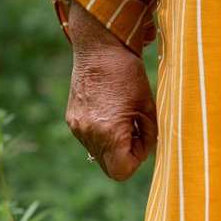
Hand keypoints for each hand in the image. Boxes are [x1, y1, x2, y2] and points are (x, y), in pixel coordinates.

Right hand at [64, 1, 156, 180]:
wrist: (99, 49)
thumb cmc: (129, 76)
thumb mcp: (148, 109)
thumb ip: (149, 137)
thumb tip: (144, 152)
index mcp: (109, 132)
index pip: (122, 172)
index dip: (136, 161)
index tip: (142, 140)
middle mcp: (88, 133)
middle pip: (109, 168)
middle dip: (125, 156)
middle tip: (134, 131)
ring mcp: (77, 127)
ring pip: (99, 155)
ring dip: (114, 145)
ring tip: (122, 118)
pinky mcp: (71, 119)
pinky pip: (90, 140)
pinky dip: (102, 134)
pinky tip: (110, 112)